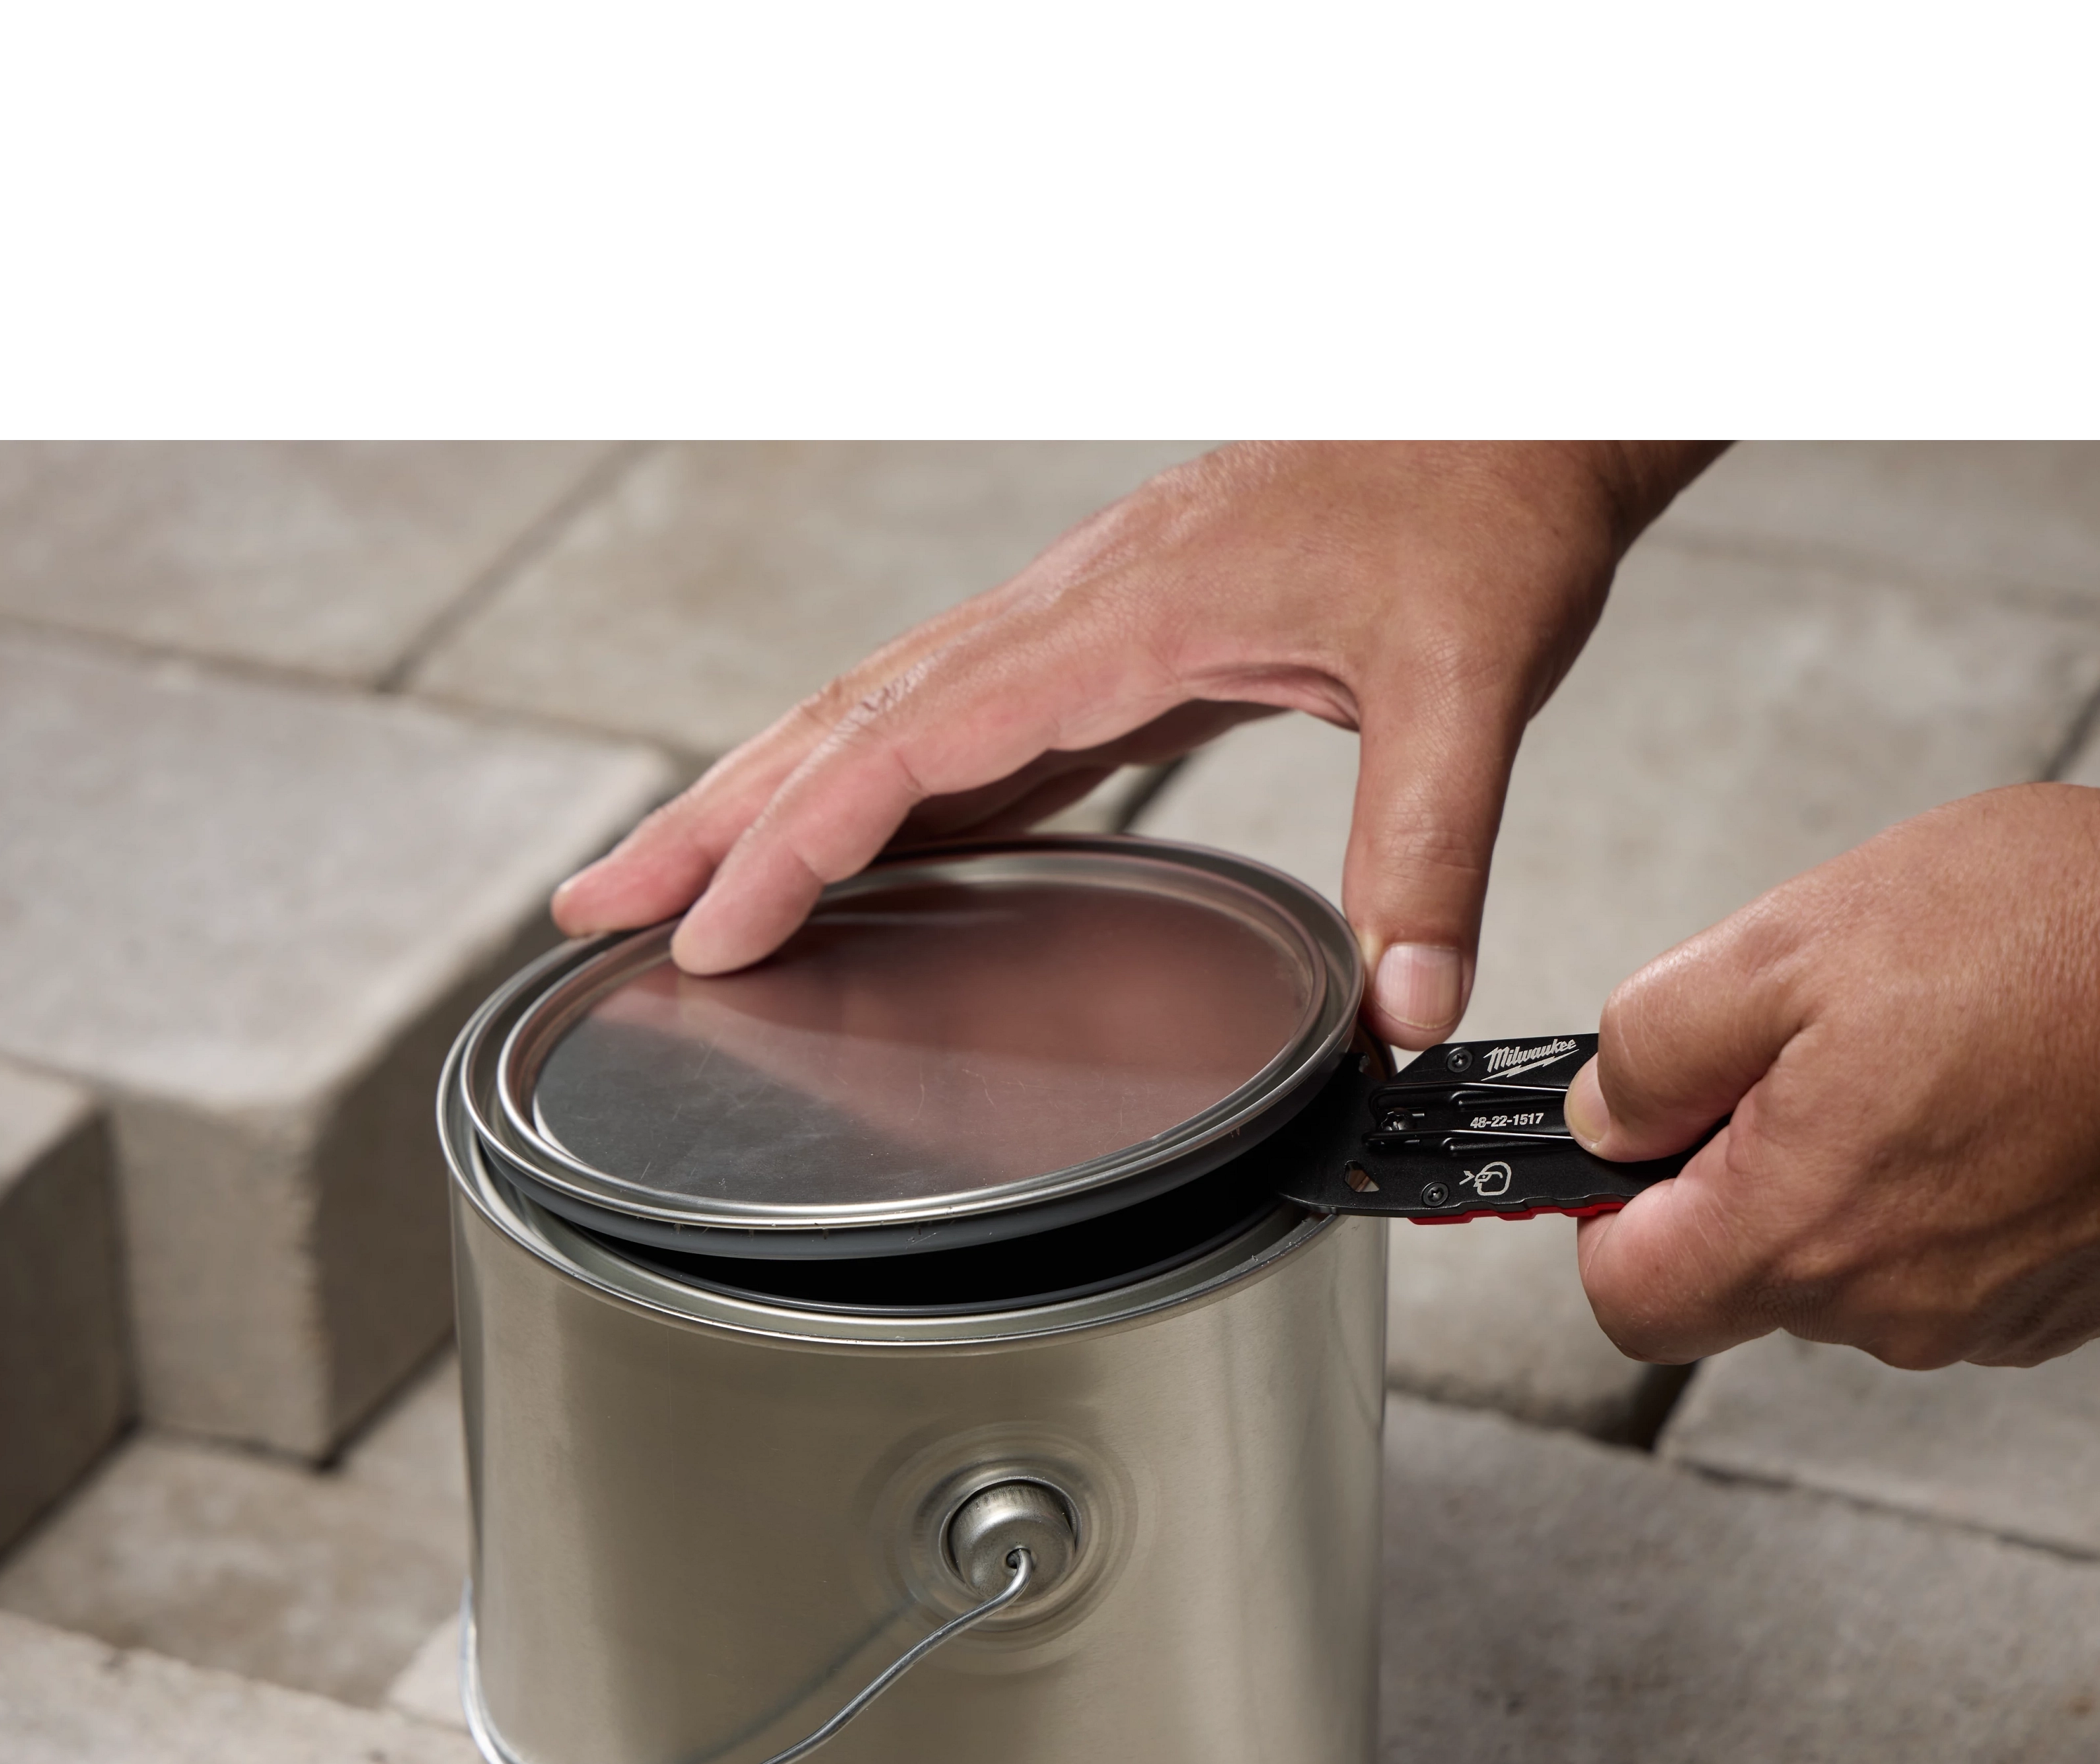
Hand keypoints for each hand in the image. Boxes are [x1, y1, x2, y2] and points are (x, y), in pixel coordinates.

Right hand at [551, 439, 1725, 1049]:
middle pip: (842, 719)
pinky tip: (842, 855)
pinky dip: (869, 795)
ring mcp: (1077, 630)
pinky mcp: (1109, 652)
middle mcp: (1069, 615)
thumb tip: (1401, 1007)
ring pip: (876, 716)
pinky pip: (953, 728)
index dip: (799, 838)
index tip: (716, 929)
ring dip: (763, 803)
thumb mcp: (1472, 676)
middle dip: (709, 821)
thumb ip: (1430, 847)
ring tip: (672, 889)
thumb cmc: (1477, 507)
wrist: (1506, 420)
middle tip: (593, 909)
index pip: (909, 735)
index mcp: (1121, 616)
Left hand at [1565, 723, 2099, 1365]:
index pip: (1628, 1302)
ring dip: (1858, 1165)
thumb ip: (1656, 1045)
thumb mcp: (1795, 940)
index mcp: (1803, 1237)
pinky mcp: (2070, 1299)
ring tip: (1934, 1047)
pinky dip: (1954, 1182)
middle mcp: (1895, 1309)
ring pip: (1852, 1263)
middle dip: (1746, 1169)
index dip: (1615, 1211)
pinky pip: (1954, 1257)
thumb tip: (1602, 1116)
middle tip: (1820, 1044)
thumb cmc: (2076, 935)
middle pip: (1743, 1278)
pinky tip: (2008, 1086)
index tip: (1648, 1134)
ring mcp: (1991, 1314)